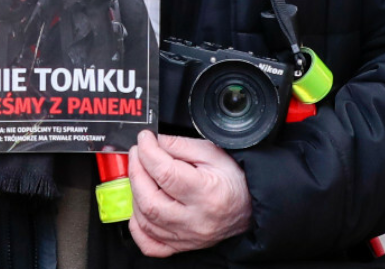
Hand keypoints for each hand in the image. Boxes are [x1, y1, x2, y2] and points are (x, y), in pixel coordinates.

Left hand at [127, 130, 251, 256]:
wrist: (249, 208)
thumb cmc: (235, 181)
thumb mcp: (215, 154)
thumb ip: (183, 145)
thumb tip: (156, 141)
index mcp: (206, 193)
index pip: (165, 173)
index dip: (148, 152)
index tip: (145, 139)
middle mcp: (195, 220)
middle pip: (150, 200)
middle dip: (136, 171)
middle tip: (137, 153)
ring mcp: (186, 237)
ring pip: (146, 220)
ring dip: (135, 194)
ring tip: (141, 174)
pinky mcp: (181, 246)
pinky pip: (149, 244)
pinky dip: (138, 226)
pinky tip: (140, 208)